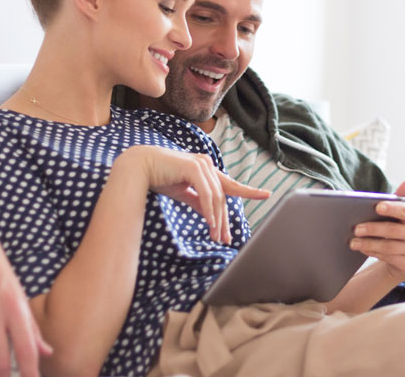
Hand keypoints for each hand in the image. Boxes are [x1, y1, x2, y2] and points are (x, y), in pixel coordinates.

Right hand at [123, 146, 269, 243]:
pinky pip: (206, 194)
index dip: (249, 190)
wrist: (139, 167)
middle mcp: (207, 165)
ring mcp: (202, 165)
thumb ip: (199, 201)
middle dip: (224, 220)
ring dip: (217, 219)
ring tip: (217, 236)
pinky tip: (210, 224)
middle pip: (223, 196)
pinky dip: (209, 210)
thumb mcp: (184, 193)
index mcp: (206, 169)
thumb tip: (212, 216)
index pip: (231, 183)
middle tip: (226, 239)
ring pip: (216, 197)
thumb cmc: (160, 178)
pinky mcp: (194, 168)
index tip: (266, 194)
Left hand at [349, 179, 404, 280]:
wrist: (404, 256)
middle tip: (356, 228)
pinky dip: (373, 253)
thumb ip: (400, 198)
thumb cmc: (398, 228)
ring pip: (389, 247)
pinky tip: (362, 249)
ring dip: (369, 243)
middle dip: (373, 229)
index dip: (393, 208)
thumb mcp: (399, 213)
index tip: (376, 206)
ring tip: (353, 241)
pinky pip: (389, 258)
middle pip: (395, 230)